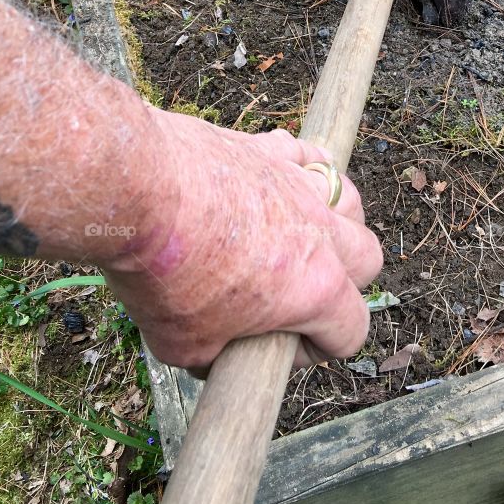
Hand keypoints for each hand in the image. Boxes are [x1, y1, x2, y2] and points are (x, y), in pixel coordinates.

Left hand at [102, 108, 381, 370]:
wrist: (136, 187)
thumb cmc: (160, 271)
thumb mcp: (183, 346)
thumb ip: (217, 356)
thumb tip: (217, 354)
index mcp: (314, 289)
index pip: (351, 330)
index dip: (317, 350)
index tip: (278, 348)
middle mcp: (320, 232)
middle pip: (367, 258)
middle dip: (344, 282)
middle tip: (296, 292)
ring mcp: (298, 183)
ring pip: (349, 200)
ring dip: (335, 222)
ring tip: (300, 234)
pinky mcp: (268, 147)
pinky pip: (309, 153)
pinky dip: (304, 168)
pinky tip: (280, 181)